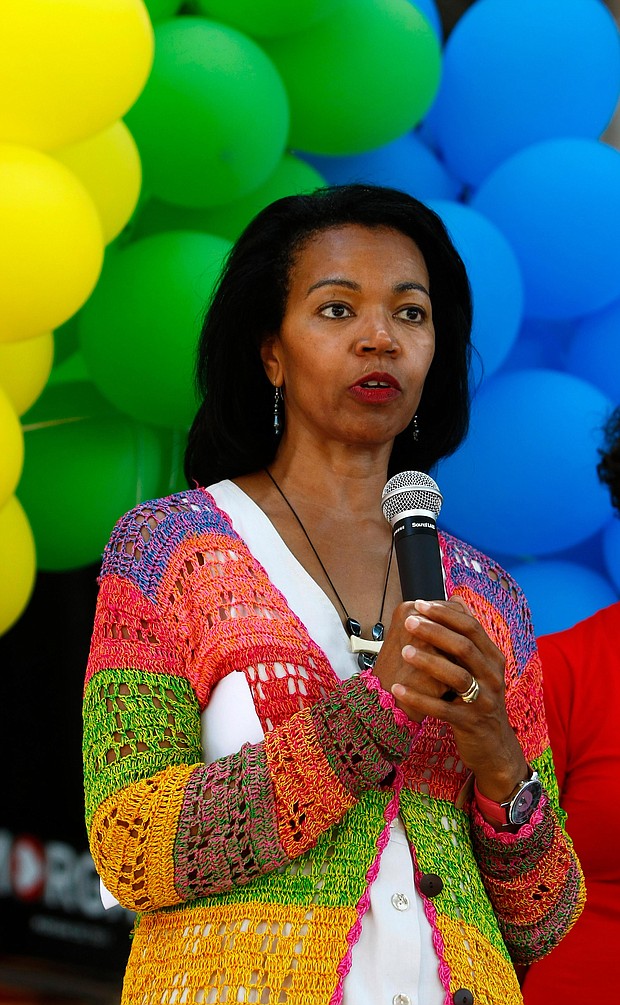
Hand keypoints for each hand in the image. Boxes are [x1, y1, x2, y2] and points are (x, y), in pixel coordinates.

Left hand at [373, 596, 528, 800]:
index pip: (471, 627)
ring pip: (457, 676)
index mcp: (493, 658)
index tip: (419, 603)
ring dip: (429, 662)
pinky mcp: (470, 723)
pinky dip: (419, 699)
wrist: (493, 745)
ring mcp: (484, 701)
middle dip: (435, 632)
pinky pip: (442, 709)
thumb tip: (454, 598)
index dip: (445, 614)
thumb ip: (466, 636)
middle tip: (409, 622)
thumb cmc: (476, 698)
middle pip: (464, 647)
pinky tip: (397, 690)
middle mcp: (493, 676)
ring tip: (404, 651)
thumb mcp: (478, 666)